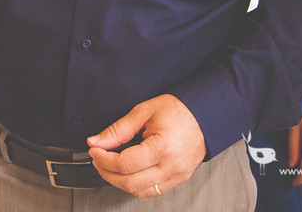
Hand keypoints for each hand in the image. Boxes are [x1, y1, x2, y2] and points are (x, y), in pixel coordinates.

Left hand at [87, 94, 206, 197]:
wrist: (206, 114)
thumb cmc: (180, 110)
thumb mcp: (144, 112)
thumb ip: (118, 129)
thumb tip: (97, 141)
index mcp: (162, 148)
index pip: (124, 164)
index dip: (104, 159)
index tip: (95, 150)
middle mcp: (171, 167)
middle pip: (130, 183)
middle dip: (107, 173)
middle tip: (98, 159)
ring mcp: (177, 176)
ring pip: (140, 192)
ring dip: (120, 182)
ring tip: (110, 166)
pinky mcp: (179, 179)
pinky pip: (153, 191)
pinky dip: (136, 185)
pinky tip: (128, 173)